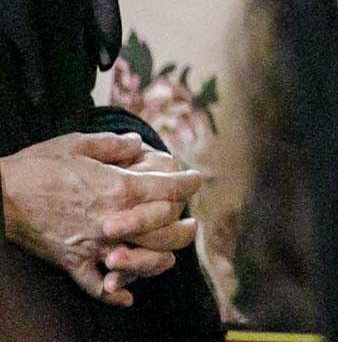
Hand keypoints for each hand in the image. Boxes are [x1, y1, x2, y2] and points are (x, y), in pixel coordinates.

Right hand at [0, 132, 203, 306]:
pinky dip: (112, 294)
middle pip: (165, 231)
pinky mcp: (72, 262)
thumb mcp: (79, 143)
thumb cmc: (38, 166)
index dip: (189, 183)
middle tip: (191, 224)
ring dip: (159, 261)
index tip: (196, 179)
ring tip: (170, 257)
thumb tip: (139, 145)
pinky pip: (95, 286)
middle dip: (183, 228)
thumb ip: (116, 145)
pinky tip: (124, 297)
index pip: (170, 190)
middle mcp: (113, 220)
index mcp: (120, 188)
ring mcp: (93, 245)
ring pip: (140, 262)